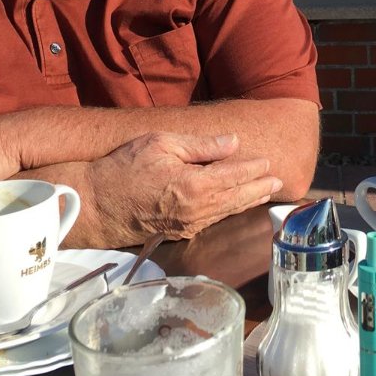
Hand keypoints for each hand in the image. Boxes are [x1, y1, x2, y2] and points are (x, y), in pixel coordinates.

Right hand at [81, 132, 282, 243]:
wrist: (96, 205)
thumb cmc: (125, 168)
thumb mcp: (162, 143)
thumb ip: (201, 145)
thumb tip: (233, 142)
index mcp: (195, 185)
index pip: (235, 175)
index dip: (254, 168)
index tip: (268, 162)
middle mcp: (197, 210)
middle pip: (238, 198)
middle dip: (260, 189)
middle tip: (279, 181)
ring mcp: (189, 225)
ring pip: (227, 212)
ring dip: (248, 202)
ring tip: (264, 193)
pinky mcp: (180, 234)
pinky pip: (212, 221)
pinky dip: (229, 211)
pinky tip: (235, 205)